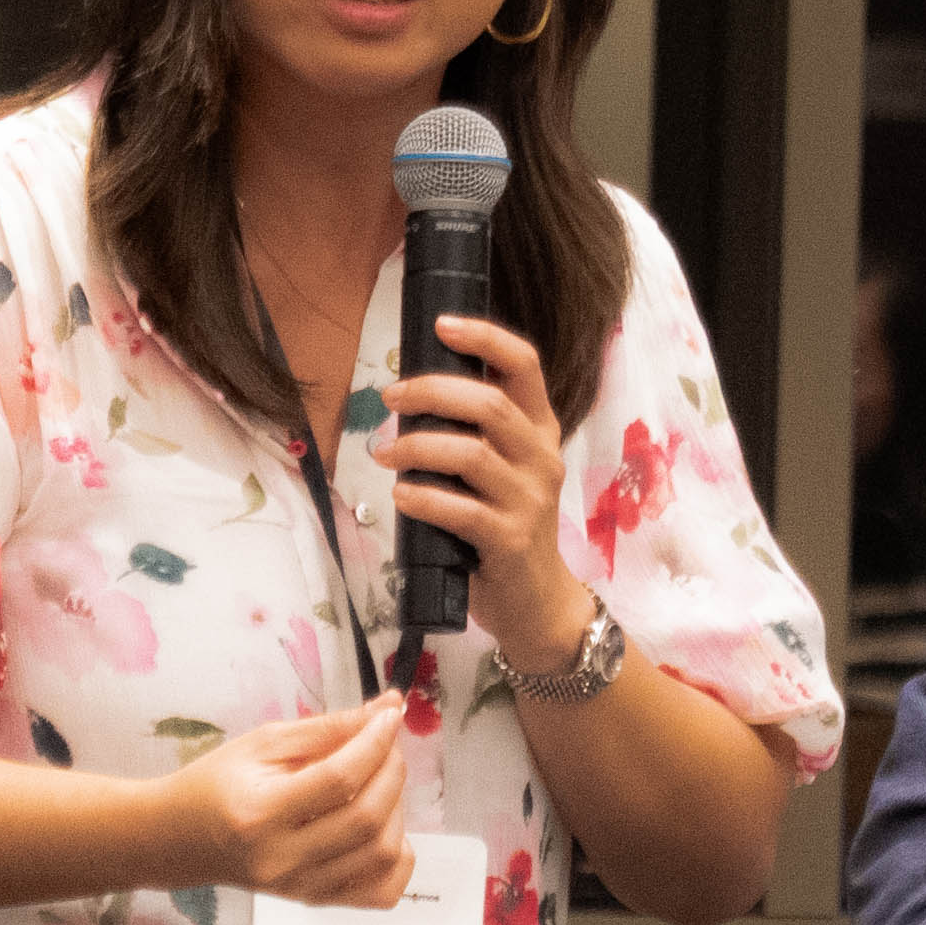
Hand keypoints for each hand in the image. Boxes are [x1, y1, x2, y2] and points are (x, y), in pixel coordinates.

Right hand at [174, 698, 412, 907]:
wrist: (180, 840)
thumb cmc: (215, 785)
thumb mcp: (262, 743)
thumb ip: (327, 727)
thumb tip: (387, 708)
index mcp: (260, 813)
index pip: (339, 779)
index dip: (375, 743)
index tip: (388, 717)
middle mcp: (282, 858)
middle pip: (366, 818)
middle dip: (391, 771)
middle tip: (383, 745)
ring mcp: (301, 887)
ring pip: (382, 854)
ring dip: (397, 810)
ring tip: (377, 784)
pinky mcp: (315, 900)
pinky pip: (381, 892)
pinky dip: (397, 858)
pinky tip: (382, 828)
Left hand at [384, 314, 582, 658]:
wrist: (536, 600)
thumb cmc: (504, 526)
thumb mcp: (498, 472)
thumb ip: (469, 435)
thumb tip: (409, 399)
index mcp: (538, 430)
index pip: (525, 366)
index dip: (485, 338)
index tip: (442, 324)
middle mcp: (541, 458)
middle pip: (490, 405)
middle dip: (432, 392)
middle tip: (391, 396)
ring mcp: (529, 500)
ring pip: (471, 454)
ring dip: (417, 447)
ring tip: (384, 452)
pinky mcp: (509, 540)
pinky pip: (461, 510)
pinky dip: (422, 498)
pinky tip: (400, 496)